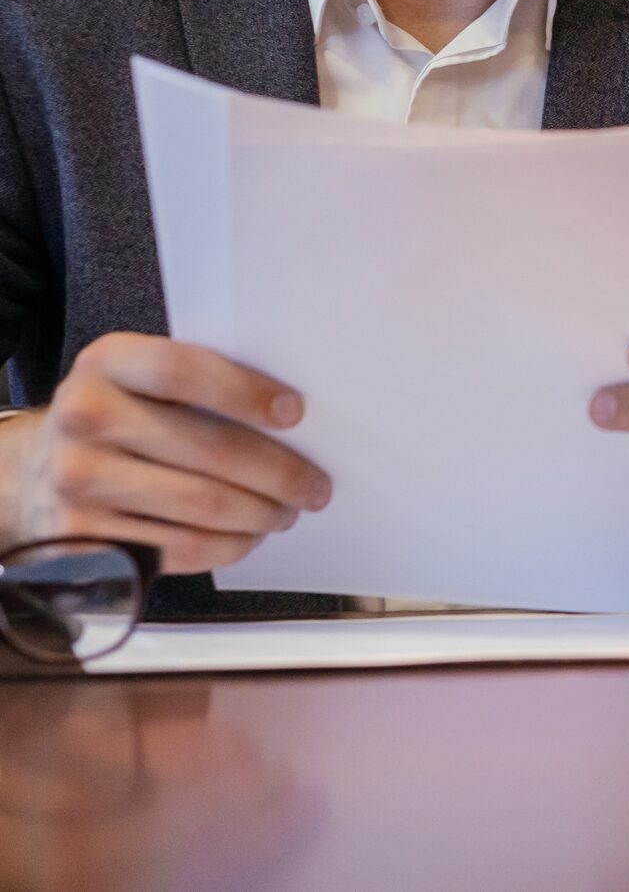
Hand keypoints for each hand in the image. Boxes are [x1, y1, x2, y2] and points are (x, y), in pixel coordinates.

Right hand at [0, 334, 330, 574]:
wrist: (31, 472)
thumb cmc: (114, 418)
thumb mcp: (136, 380)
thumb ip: (197, 384)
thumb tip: (292, 416)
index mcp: (106, 363)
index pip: (184, 371)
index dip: (247, 393)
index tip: (296, 414)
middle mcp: (84, 417)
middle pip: (210, 449)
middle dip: (281, 473)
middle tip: (315, 486)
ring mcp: (78, 480)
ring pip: (203, 505)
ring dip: (261, 514)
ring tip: (286, 512)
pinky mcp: (80, 537)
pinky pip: (178, 548)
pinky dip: (227, 546)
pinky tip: (246, 537)